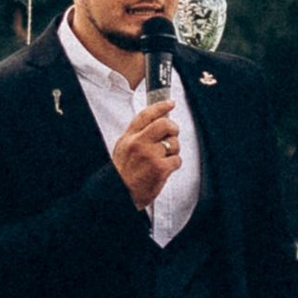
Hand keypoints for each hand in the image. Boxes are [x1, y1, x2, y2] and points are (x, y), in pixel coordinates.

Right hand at [109, 94, 182, 210]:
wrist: (120, 193)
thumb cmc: (123, 173)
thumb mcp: (123, 148)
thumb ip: (136, 134)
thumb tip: (154, 122)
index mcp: (130, 137)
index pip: (146, 115)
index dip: (161, 106)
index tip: (170, 103)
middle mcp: (139, 143)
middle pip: (164, 124)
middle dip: (173, 128)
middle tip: (173, 133)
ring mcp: (150, 155)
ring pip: (174, 143)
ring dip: (174, 150)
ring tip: (164, 158)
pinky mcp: (160, 168)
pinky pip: (177, 159)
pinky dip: (174, 164)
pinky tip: (165, 169)